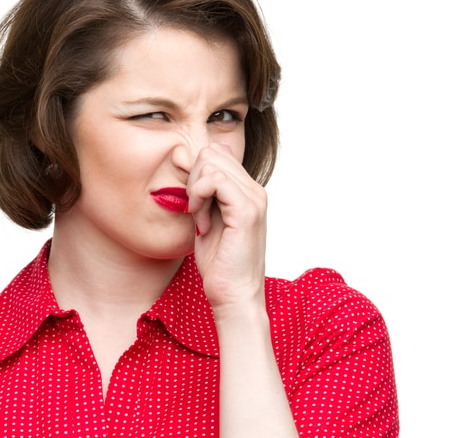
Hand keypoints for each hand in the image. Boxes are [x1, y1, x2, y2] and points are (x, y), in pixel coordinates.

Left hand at [187, 143, 267, 310]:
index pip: (216, 153)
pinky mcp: (247, 211)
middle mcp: (255, 190)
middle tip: (197, 212)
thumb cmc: (220, 263)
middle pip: (211, 154)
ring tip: (201, 219)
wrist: (234, 295)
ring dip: (196, 191)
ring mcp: (254, 199)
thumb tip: (199, 162)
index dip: (196, 175)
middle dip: (193, 180)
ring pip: (211, 163)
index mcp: (248, 190)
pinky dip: (199, 198)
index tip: (195, 205)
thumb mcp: (208, 218)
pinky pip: (214, 181)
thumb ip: (206, 192)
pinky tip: (202, 222)